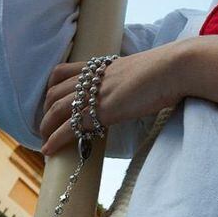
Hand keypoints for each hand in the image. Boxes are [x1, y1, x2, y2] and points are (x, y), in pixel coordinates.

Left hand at [40, 42, 182, 154]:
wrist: (174, 69)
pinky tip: (48, 150)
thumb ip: (128, 81)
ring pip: (55, 110)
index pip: (61, 72)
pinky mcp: (99, 110)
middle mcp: (90, 77)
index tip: (49, 101)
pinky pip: (68, 127)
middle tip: (45, 126)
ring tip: (43, 141)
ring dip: (45, 127)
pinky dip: (54, 139)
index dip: (51, 88)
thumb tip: (136, 91)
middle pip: (53, 93)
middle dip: (45, 111)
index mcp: (98, 66)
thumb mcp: (139, 71)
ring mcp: (93, 93)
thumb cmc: (168, 70)